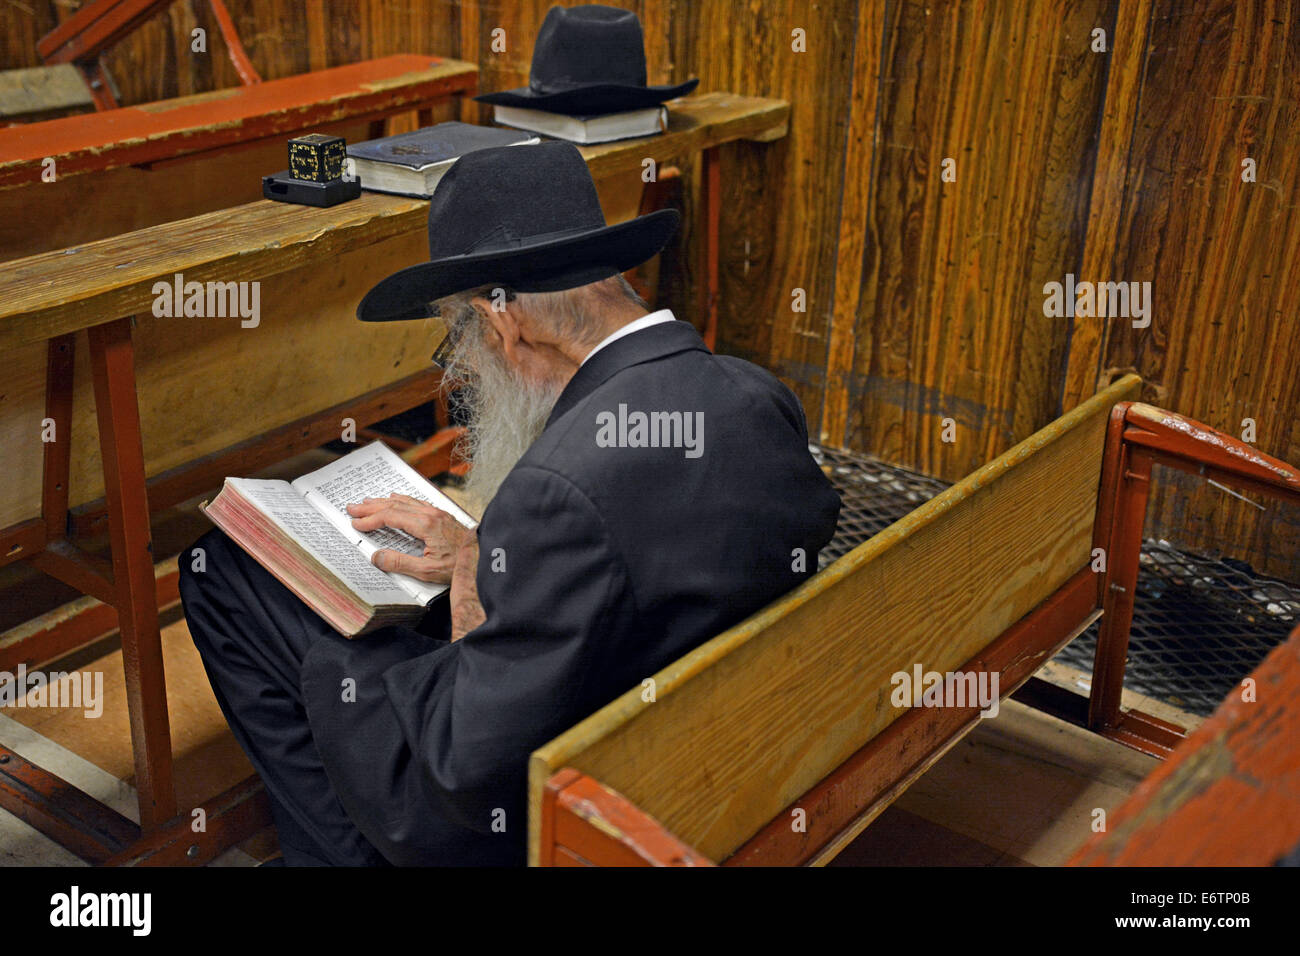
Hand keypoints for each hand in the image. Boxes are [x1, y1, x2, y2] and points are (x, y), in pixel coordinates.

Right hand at [347, 493, 472, 582]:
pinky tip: (396, 498)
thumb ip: (400, 563)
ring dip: (384, 501)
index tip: (356, 523)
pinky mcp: (442, 515)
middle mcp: (430, 514)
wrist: (483, 558)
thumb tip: (377, 557)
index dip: (371, 520)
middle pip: (394, 505)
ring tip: (368, 502)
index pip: (390, 517)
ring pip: (405, 501)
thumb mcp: (428, 571)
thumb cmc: (459, 565)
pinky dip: (401, 500)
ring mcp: (437, 512)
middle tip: (353, 507)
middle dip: (371, 506)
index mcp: (425, 525)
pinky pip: (416, 502)